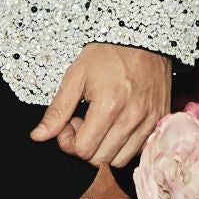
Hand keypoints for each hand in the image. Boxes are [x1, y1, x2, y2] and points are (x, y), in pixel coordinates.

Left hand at [30, 43, 171, 166]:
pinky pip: (138, 150)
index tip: (70, 122)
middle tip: (84, 121)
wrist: (143, 38)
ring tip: (101, 123)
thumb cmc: (108, 53)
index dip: (69, 141)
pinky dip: (124, 146)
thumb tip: (39, 136)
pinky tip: (117, 125)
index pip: (83, 150)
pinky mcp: (159, 122)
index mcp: (109, 106)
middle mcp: (133, 118)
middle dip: (85, 146)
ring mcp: (150, 122)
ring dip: (105, 149)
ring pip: (120, 160)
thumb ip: (57, 110)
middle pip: (100, 159)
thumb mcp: (76, 75)